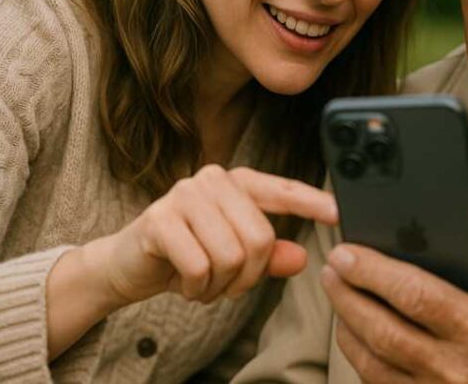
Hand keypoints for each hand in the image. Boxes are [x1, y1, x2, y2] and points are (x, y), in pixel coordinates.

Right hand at [82, 165, 337, 307]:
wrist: (126, 264)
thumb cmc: (186, 254)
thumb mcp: (233, 256)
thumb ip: (269, 254)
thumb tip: (302, 259)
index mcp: (237, 182)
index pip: (283, 190)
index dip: (313, 202)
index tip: (340, 213)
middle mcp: (212, 180)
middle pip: (260, 237)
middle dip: (248, 276)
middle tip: (226, 284)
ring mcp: (184, 195)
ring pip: (232, 255)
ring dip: (220, 285)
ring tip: (204, 283)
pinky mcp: (160, 219)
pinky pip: (200, 266)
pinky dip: (197, 287)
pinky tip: (185, 283)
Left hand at [321, 197, 467, 383]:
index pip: (417, 297)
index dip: (376, 273)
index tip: (349, 251)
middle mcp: (455, 368)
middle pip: (384, 329)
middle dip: (349, 294)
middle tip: (332, 265)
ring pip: (373, 360)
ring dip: (346, 323)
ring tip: (336, 289)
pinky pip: (378, 383)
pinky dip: (358, 354)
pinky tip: (351, 329)